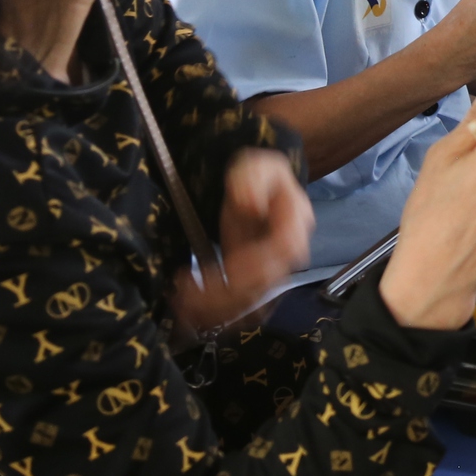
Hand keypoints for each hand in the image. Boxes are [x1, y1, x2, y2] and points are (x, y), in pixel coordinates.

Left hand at [171, 148, 311, 334]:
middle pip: (263, 285)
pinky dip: (211, 310)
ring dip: (214, 308)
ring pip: (248, 302)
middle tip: (187, 289)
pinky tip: (186, 301)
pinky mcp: (252, 283)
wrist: (258, 192)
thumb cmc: (258, 177)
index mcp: (294, 223)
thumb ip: (253, 177)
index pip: (283, 251)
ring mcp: (270, 272)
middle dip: (225, 294)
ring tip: (182, 298)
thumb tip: (250, 205)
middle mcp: (287, 255)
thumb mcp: (255, 166)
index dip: (256, 264)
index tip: (226, 267)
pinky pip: (236, 306)